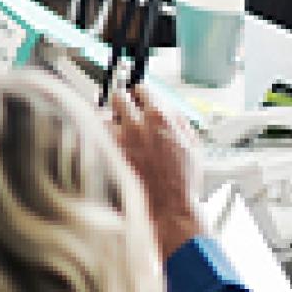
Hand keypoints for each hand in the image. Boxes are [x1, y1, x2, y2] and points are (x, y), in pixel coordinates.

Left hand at [110, 86, 204, 258]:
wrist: (170, 203)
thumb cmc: (183, 176)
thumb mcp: (192, 141)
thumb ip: (177, 119)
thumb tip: (166, 105)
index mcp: (161, 117)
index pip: (141, 88)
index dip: (140, 91)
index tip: (139, 93)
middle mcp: (138, 124)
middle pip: (118, 96)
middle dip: (121, 99)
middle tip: (125, 105)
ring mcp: (121, 138)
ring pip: (104, 113)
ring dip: (109, 116)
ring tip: (117, 124)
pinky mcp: (111, 152)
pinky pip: (99, 134)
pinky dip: (102, 133)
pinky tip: (110, 139)